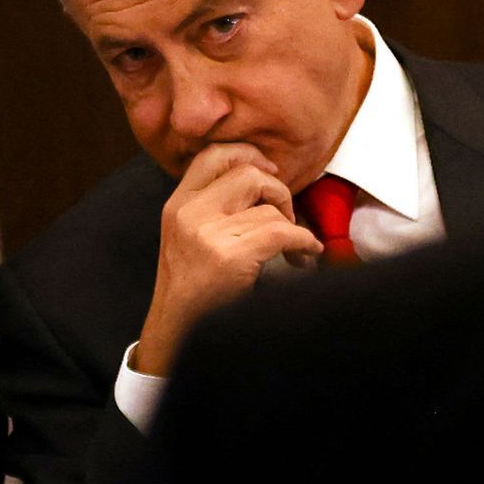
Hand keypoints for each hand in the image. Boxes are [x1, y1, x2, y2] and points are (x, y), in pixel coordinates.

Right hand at [133, 143, 320, 375]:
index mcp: (177, 204)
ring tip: (294, 247)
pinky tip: (305, 255)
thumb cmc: (193, 287)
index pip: (212, 155)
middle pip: (248, 173)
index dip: (248, 154)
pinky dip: (304, 243)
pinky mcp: (230, 256)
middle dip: (278, 191)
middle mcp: (189, 212)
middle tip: (285, 216)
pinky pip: (282, 233)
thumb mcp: (187, 236)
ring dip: (292, 225)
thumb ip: (212, 206)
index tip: (270, 171)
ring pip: (269, 208)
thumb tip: (262, 177)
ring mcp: (207, 234)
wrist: (178, 329)